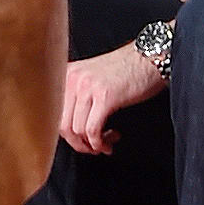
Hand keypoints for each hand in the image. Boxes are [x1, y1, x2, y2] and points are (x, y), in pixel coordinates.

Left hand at [59, 33, 168, 155]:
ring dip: (92, 144)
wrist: (150, 57)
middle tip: (92, 147)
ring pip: (77, 131)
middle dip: (78, 144)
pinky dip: (100, 142)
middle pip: (62, 125)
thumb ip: (76, 97)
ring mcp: (88, 87)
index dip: (67, 133)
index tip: (79, 139)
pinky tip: (109, 140)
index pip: (53, 113)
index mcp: (67, 74)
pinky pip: (93, 130)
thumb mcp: (92, 78)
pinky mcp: (105, 97)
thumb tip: (70, 128)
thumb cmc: (126, 69)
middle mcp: (73, 79)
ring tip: (105, 142)